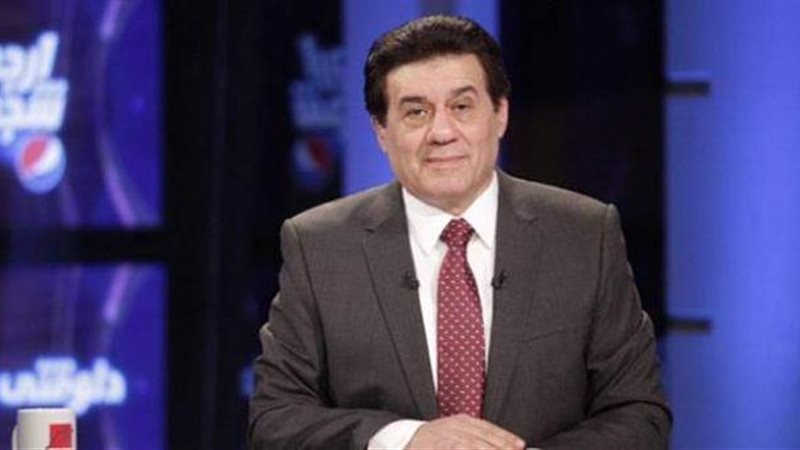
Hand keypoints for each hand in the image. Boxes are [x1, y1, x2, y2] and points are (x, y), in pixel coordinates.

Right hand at [406, 414, 525, 448]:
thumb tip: (503, 446)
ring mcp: (444, 435)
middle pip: (483, 436)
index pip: (488, 428)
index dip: (505, 437)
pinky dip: (469, 449)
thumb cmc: (433, 442)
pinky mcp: (436, 444)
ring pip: (471, 443)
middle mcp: (454, 425)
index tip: (520, 445)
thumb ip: (474, 439)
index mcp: (461, 421)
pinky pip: (455, 447)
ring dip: (488, 448)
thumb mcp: (455, 435)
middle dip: (501, 446)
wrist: (403, 441)